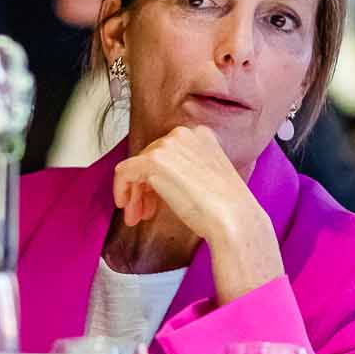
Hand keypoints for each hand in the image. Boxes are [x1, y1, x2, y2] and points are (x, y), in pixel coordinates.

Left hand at [114, 126, 283, 301]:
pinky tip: (125, 206)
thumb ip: (187, 171)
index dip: (158, 178)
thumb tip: (164, 181)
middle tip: (144, 211)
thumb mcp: (208, 178)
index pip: (168, 152)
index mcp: (202, 135)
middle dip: (144, 188)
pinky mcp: (153, 160)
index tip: (156, 199)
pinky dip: (121, 189)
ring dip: (135, 193)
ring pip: (137, 166)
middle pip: (151, 158)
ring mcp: (169, 145)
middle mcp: (184, 134)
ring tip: (137, 216)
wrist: (233, 219)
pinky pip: (124, 172)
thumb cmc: (228, 208)